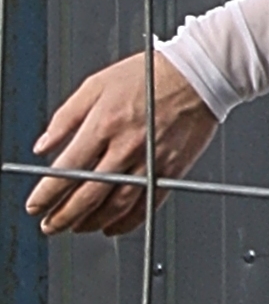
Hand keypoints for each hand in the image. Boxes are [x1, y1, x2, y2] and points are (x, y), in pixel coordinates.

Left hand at [27, 52, 217, 235]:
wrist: (197, 76)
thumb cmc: (149, 75)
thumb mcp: (95, 85)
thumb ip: (65, 117)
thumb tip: (44, 145)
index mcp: (103, 124)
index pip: (67, 169)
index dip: (48, 193)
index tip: (36, 204)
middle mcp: (125, 146)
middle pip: (89, 193)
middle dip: (64, 215)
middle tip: (51, 225)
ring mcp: (149, 161)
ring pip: (116, 204)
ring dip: (92, 221)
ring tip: (77, 227)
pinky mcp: (170, 171)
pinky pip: (146, 204)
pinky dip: (127, 221)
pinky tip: (112, 226)